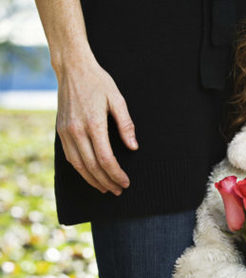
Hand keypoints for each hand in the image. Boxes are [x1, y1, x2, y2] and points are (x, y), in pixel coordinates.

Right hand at [56, 59, 137, 195]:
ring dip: (93, 180)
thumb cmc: (99, 82)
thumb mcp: (118, 100)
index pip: (106, 159)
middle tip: (118, 190)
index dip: (116, 174)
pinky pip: (70, 157)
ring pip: (78, 165)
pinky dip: (81, 170)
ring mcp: (66, 132)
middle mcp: (77, 130)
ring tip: (106, 188)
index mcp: (93, 123)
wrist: (72, 69)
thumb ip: (126, 125)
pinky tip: (91, 175)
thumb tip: (133, 147)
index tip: (126, 182)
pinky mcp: (60, 131)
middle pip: (92, 166)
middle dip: (107, 181)